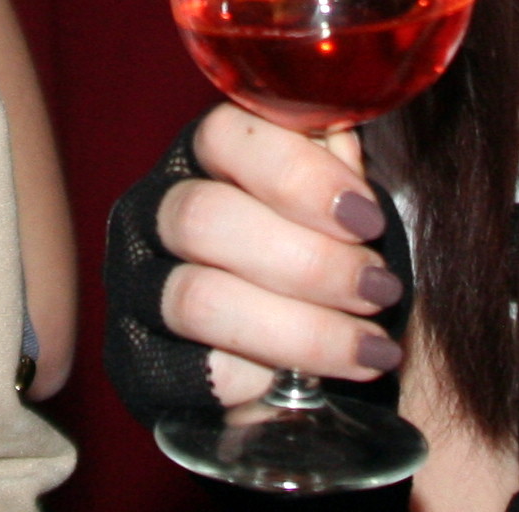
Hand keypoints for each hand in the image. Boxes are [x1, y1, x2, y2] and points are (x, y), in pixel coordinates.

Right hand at [156, 103, 407, 402]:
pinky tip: (313, 383)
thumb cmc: (327, 261)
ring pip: (201, 299)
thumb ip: (340, 167)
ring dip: (300, 328)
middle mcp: (155, 212)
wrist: (303, 363)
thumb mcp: (342, 206)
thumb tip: (347, 134)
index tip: (366, 217)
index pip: (224, 134)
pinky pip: (201, 372)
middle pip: (204, 218)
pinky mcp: (142, 365)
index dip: (297, 174)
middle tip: (377, 289)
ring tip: (368, 346)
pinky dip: (269, 379)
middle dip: (307, 262)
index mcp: (206, 156)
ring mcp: (140, 289)